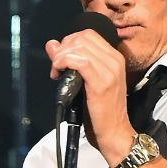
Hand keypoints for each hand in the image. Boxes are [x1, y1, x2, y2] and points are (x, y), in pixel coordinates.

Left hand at [47, 30, 132, 163]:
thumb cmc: (102, 112)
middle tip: (57, 67)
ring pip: (79, 46)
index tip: (62, 59)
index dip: (69, 42)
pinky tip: (59, 73)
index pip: (88, 35)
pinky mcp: (101, 83)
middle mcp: (114, 61)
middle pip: (82, 37)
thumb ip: (70, 61)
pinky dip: (64, 62)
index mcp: (114, 58)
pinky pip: (79, 61)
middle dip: (63, 49)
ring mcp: (109, 71)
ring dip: (61, 57)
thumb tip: (51, 44)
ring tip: (57, 72)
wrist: (115, 133)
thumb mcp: (86, 82)